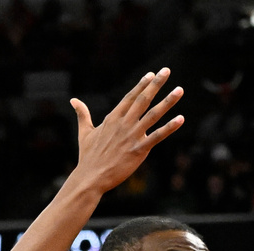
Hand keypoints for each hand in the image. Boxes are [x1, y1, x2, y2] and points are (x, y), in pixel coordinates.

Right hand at [71, 67, 183, 193]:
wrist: (91, 177)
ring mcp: (132, 136)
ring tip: (179, 90)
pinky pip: (157, 136)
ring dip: (167, 101)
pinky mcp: (139, 150)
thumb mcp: (85, 132)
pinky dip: (170, 128)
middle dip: (156, 84)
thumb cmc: (88, 156)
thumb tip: (73, 100)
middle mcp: (124, 123)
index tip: (152, 74)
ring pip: (153, 115)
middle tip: (167, 71)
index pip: (130, 97)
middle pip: (143, 100)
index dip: (142, 84)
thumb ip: (83, 114)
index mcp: (113, 118)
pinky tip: (180, 119)